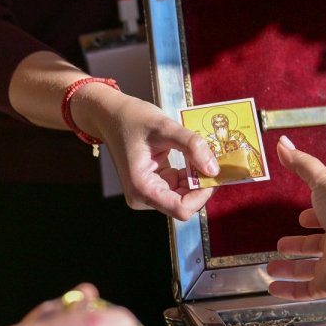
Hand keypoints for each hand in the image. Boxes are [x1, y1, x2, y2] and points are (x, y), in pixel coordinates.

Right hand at [77, 89, 218, 219]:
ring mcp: (146, 194)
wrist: (112, 116)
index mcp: (141, 188)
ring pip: (183, 197)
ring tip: (198, 155)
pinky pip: (177, 188)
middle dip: (200, 185)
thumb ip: (191, 146)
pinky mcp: (152, 187)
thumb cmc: (133, 119)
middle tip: (210, 160)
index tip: (212, 172)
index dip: (202, 194)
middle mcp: (143, 197)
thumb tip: (214, 169)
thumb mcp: (165, 127)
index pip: (181, 209)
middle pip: (183, 204)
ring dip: (195, 179)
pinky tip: (188, 158)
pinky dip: (188, 175)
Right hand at [266, 136, 325, 300]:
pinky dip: (290, 291)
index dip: (313, 216)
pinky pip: (307, 290)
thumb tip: (283, 143)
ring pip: (309, 268)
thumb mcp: (324, 182)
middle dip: (299, 245)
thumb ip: (302, 165)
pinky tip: (273, 290)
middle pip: (316, 245)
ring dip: (290, 269)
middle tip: (281, 245)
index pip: (324, 216)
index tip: (302, 217)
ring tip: (271, 269)